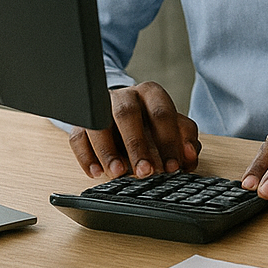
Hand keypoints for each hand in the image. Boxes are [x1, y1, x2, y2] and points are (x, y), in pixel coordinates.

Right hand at [67, 81, 200, 179]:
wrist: (122, 111)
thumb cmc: (151, 122)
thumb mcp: (174, 127)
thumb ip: (186, 140)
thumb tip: (190, 155)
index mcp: (151, 93)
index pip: (161, 113)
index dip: (168, 141)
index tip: (172, 167)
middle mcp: (125, 96)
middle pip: (127, 114)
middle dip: (136, 145)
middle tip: (145, 172)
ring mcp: (100, 107)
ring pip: (98, 124)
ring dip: (108, 152)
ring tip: (118, 174)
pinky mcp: (81, 122)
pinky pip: (78, 137)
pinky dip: (86, 157)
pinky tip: (96, 173)